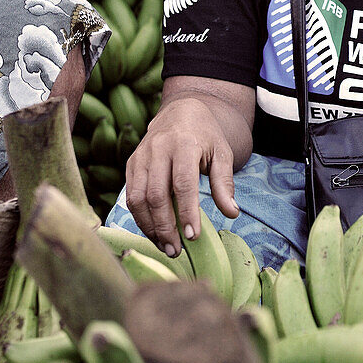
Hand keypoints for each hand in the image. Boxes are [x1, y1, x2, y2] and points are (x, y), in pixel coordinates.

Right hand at [125, 96, 238, 258]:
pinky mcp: (131, 164)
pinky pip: (130, 196)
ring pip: (138, 198)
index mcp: (184, 144)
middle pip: (156, 195)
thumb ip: (224, 183)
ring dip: (149, 227)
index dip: (187, 212)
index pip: (183, 184)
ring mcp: (141, 156)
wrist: (180, 111)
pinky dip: (140, 218)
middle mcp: (158, 150)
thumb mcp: (222, 154)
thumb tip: (232, 213)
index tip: (193, 237)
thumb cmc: (205, 136)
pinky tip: (154, 233)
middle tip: (177, 251)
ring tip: (165, 246)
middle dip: (165, 227)